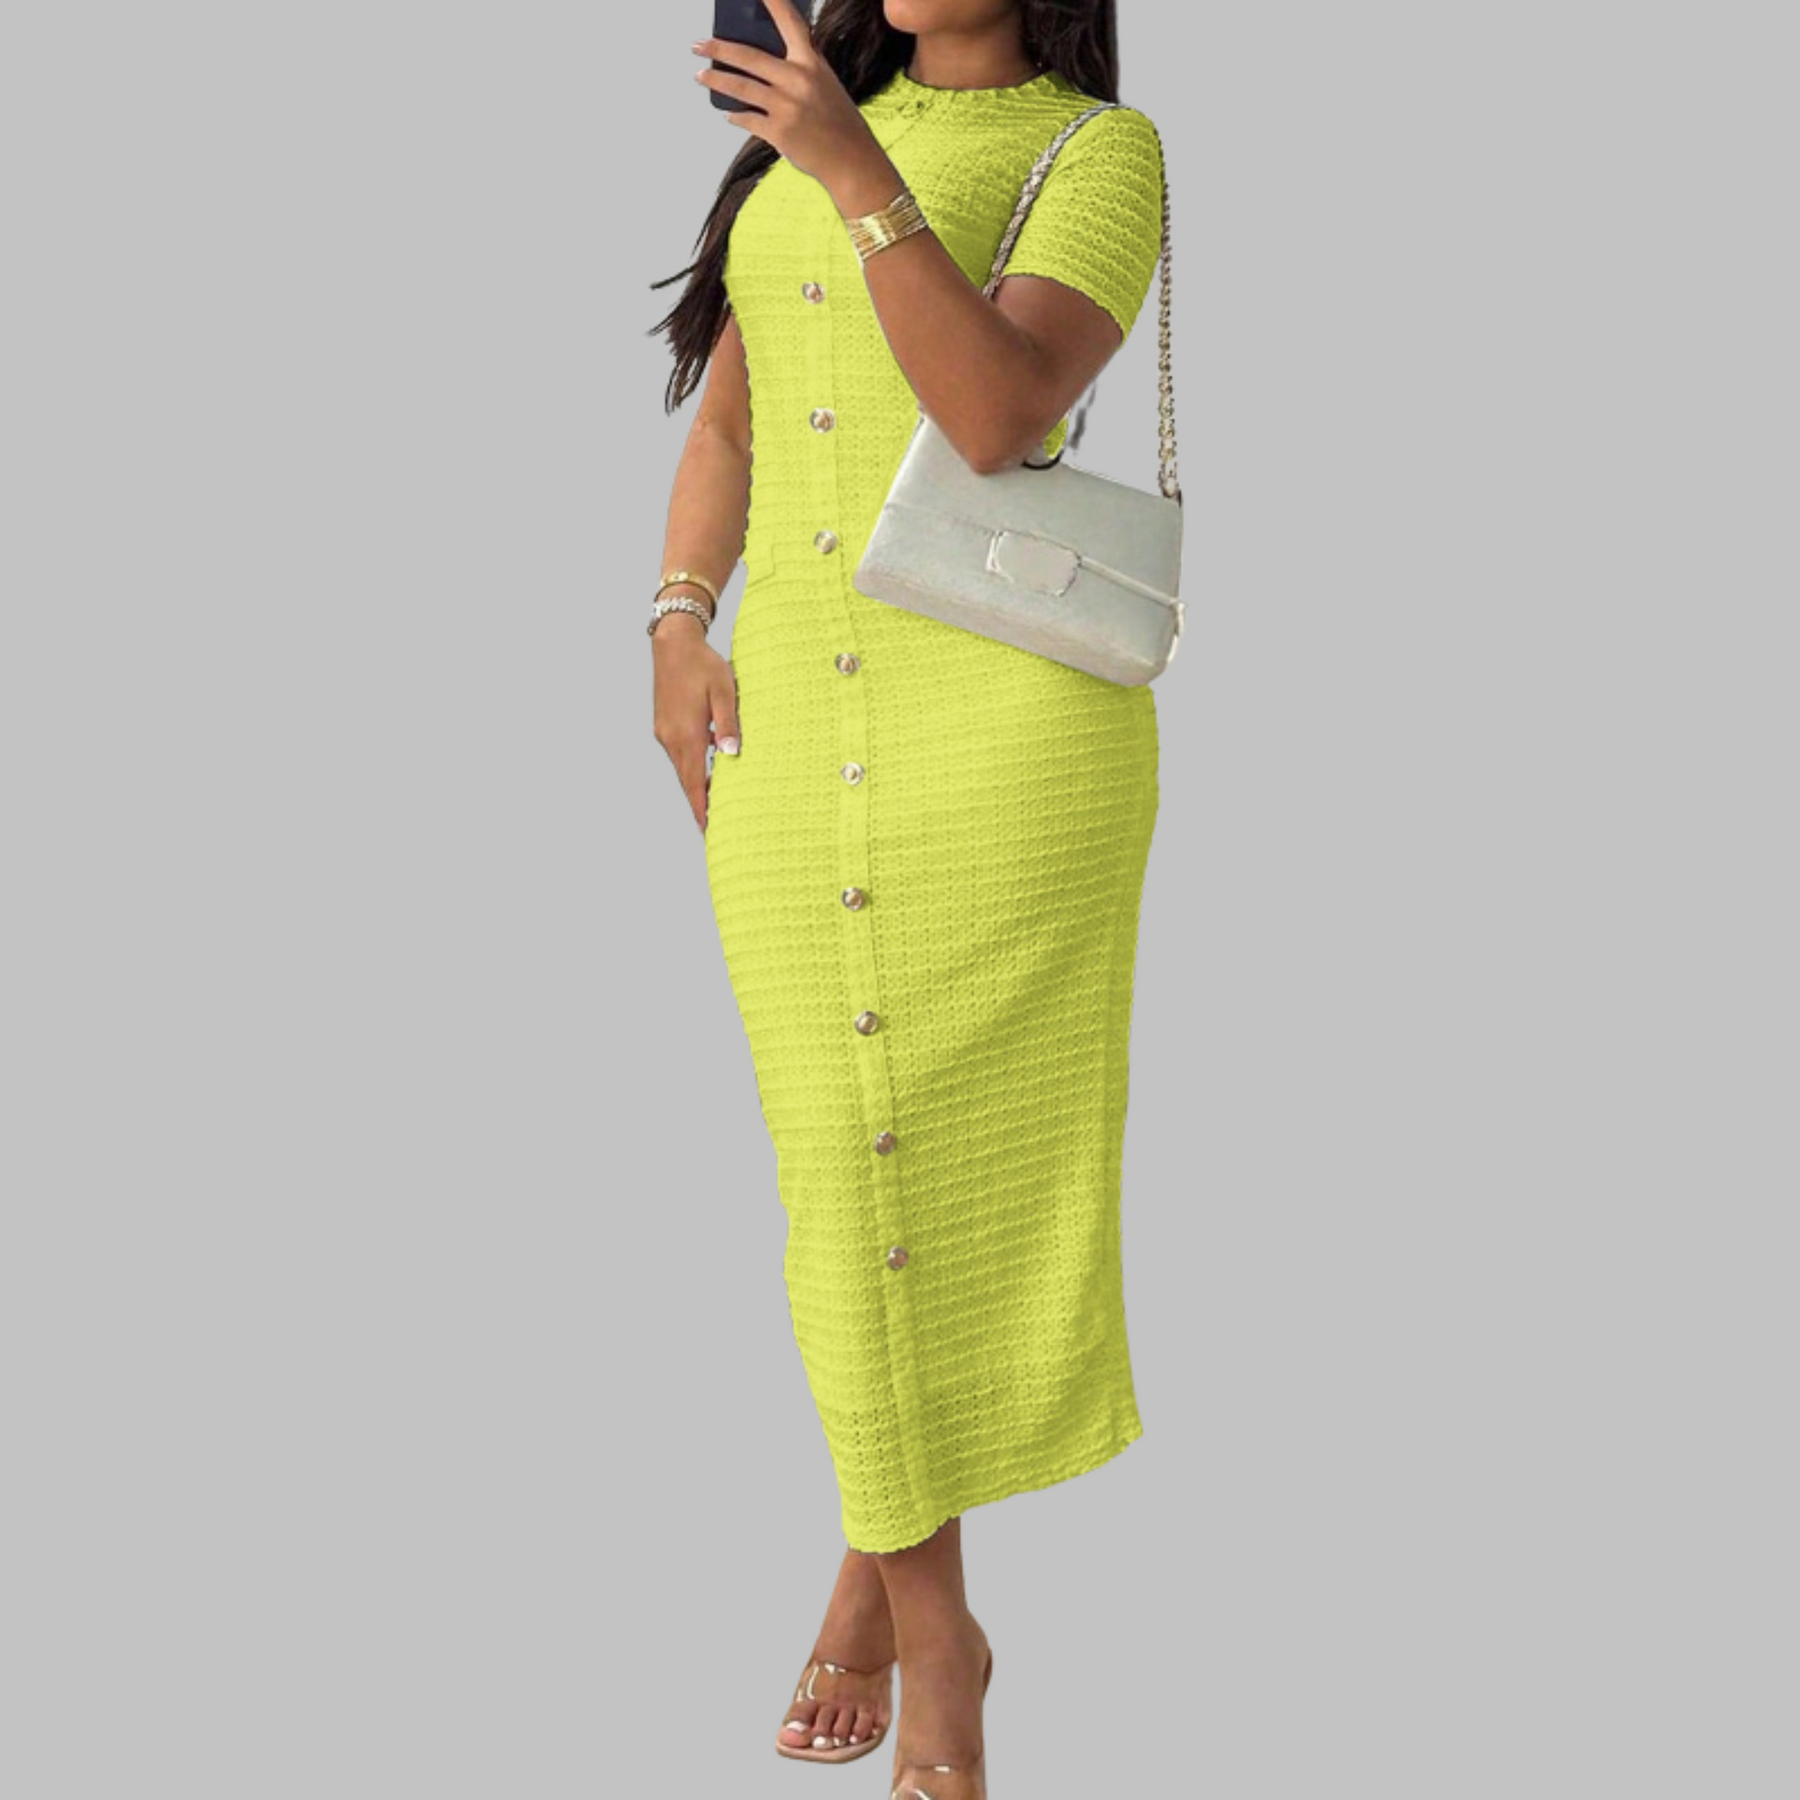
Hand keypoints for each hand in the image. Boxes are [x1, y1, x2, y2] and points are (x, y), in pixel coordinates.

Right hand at [651, 614, 739, 834]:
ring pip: (682, 769)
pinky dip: (692, 768)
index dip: (702, 809)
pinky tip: (707, 770)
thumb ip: (728, 724)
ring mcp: (664, 733)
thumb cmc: (703, 665)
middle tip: (717, 826)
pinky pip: (679, 755)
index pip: (695, 783)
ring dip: (697, 786)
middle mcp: (671, 739)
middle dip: (701, 804)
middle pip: (687, 782)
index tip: (710, 831)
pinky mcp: (664, 726)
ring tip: (715, 803)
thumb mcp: (724, 691)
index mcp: (686, 735)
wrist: (673, 643)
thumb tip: (731, 755)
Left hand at [692, 0, 883, 193]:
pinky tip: (729, 113)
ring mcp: (787, 107)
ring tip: (700, 76)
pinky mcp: (779, 132)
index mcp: (812, 63)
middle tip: (698, 45)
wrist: (851, 161)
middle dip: (718, 48)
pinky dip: (735, 115)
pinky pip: (747, 119)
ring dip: (716, 79)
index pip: (789, 22)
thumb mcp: (825, 84)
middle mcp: (798, 80)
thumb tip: (761, 60)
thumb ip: (799, 68)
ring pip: (740, 87)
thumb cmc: (838, 122)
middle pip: (748, 56)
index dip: (771, 2)